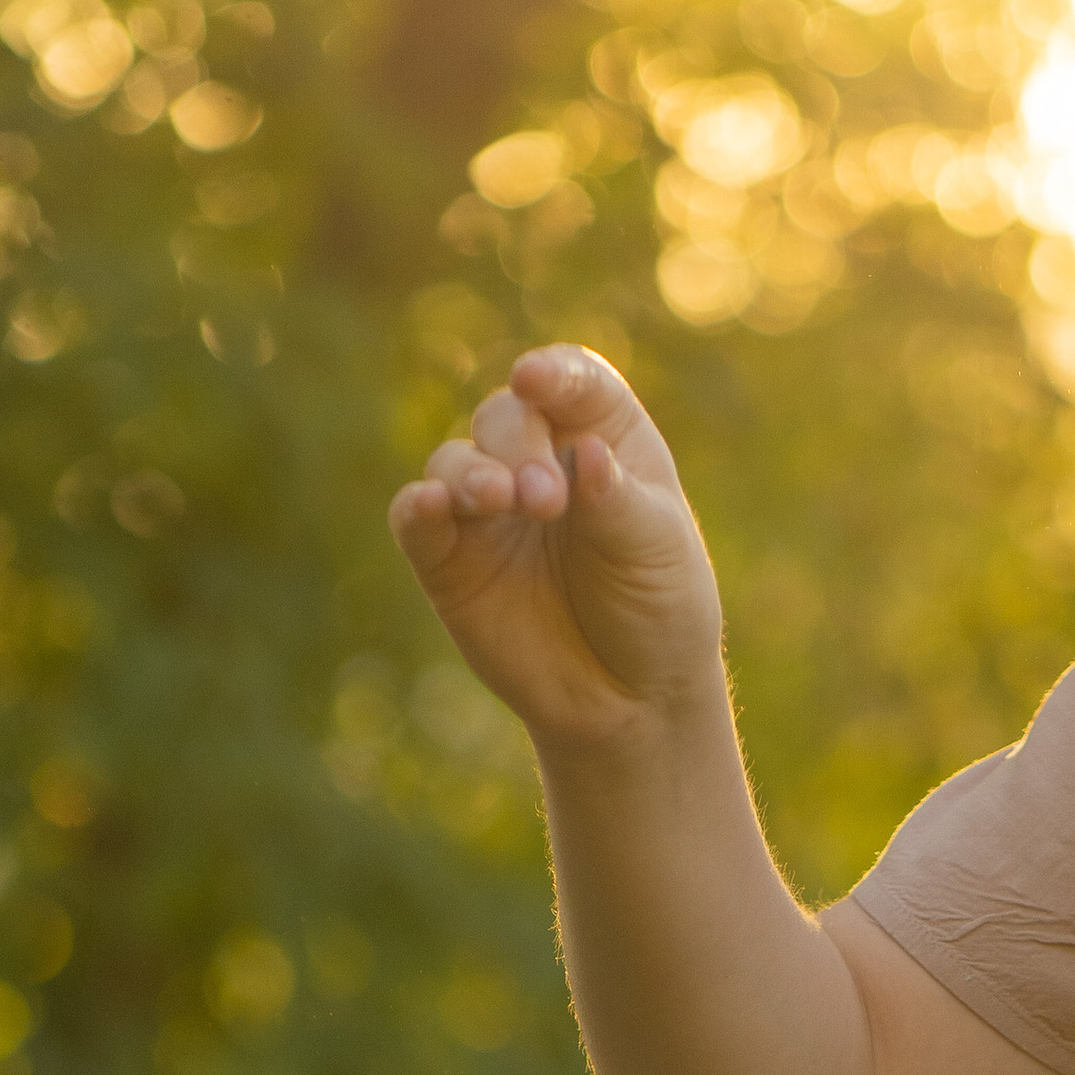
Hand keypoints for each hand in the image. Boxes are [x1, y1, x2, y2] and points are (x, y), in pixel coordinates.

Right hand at [388, 347, 724, 752]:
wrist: (631, 700)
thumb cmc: (658, 609)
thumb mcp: (658, 552)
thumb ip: (620, 503)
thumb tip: (586, 453)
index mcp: (602, 438)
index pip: (573, 383)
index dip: (553, 374)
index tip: (535, 380)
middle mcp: (538, 459)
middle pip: (505, 416)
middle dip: (516, 445)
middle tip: (544, 498)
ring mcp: (489, 509)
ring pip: (455, 462)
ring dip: (470, 473)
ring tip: (500, 499)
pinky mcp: (448, 559)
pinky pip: (416, 520)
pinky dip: (417, 508)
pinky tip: (428, 505)